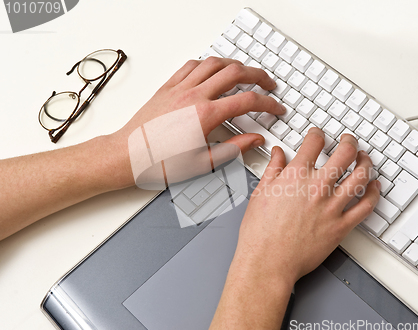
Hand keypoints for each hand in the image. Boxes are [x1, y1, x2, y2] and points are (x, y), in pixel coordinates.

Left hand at [109, 57, 284, 188]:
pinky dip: (208, 64)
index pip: (248, 101)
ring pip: (215, 63)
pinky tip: (213, 69)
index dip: (268, 103)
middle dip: (258, 76)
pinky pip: (192, 65)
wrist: (128, 156)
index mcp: (205, 116)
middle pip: (235, 73)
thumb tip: (254, 140)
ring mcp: (179, 88)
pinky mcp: (167, 87)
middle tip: (269, 84)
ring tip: (246, 72)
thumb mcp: (202, 163)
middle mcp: (193, 96)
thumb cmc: (159, 163)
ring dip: (235, 65)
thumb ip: (234, 148)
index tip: (276, 108)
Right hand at [231, 130, 380, 287]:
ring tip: (364, 158)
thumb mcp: (260, 193)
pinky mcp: (341, 226)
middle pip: (345, 153)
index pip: (314, 142)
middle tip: (349, 141)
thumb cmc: (260, 233)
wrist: (267, 261)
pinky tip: (374, 187)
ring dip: (366, 162)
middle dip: (349, 141)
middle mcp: (317, 187)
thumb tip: (277, 154)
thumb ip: (272, 169)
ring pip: (361, 176)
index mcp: (296, 175)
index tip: (318, 135)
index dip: (318, 134)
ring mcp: (332, 207)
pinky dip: (374, 194)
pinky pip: (366, 207)